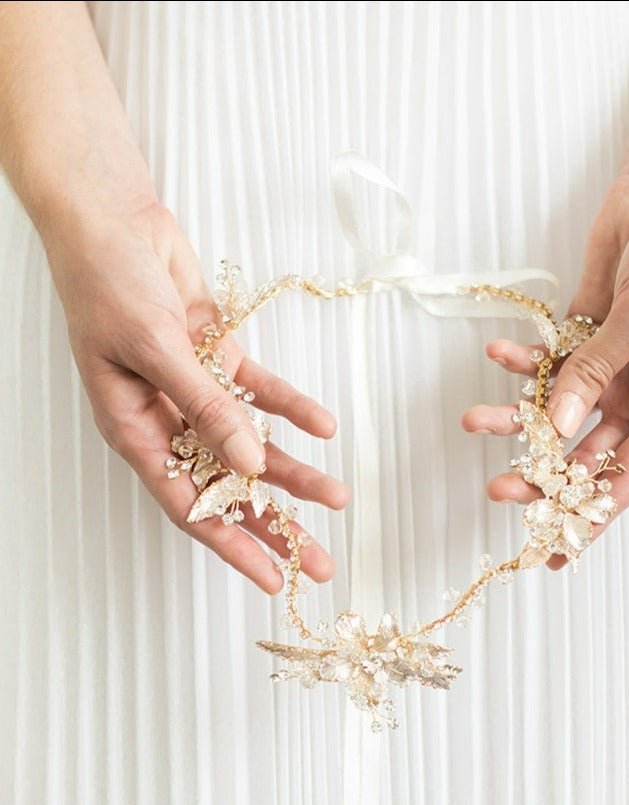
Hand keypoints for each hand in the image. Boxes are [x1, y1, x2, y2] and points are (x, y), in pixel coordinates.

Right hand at [43, 199, 348, 592]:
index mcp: (136, 430)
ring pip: (252, 446)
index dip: (233, 545)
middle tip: (319, 562)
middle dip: (275, 523)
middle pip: (229, 487)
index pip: (190, 505)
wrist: (113, 219)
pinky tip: (325, 429)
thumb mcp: (155, 349)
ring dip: (295, 472)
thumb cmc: (108, 283)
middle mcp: (168, 420)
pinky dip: (293, 409)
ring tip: (337, 499)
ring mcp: (196, 391)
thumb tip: (250, 464)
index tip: (272, 578)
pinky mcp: (219, 358)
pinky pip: (262, 394)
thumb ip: (205, 407)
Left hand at [462, 168, 628, 565]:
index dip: (592, 517)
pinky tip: (497, 357)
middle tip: (498, 487)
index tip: (555, 549)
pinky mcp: (585, 333)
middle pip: (585, 453)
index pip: (628, 477)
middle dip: (540, 473)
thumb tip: (560, 427)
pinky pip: (547, 362)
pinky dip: (521, 364)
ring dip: (517, 419)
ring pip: (557, 410)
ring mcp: (611, 363)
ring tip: (476, 420)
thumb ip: (599, 371)